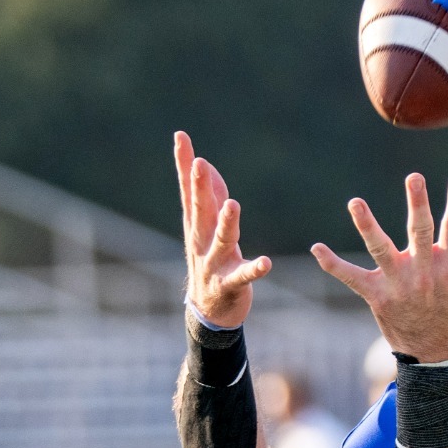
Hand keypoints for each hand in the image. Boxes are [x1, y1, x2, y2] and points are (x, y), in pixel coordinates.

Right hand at [174, 131, 270, 327]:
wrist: (207, 311)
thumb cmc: (210, 261)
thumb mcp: (206, 227)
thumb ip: (207, 195)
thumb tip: (203, 163)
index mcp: (197, 224)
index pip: (189, 190)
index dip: (185, 163)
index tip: (181, 137)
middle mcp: (201, 241)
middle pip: (200, 211)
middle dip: (199, 187)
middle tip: (199, 163)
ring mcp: (214, 263)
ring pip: (221, 240)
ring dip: (227, 223)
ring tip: (233, 204)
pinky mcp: (230, 283)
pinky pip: (243, 275)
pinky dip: (254, 269)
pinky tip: (266, 263)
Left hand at [311, 172, 447, 362]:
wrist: (435, 355)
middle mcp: (423, 272)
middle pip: (419, 232)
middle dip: (417, 204)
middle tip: (414, 178)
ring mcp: (398, 284)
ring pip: (380, 250)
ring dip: (367, 226)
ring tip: (355, 203)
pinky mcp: (376, 295)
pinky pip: (351, 278)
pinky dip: (332, 265)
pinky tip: (316, 248)